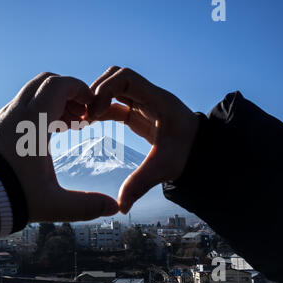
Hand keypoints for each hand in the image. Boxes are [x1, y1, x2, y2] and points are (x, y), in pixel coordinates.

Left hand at [0, 72, 118, 221]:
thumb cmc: (9, 195)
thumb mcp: (52, 203)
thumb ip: (85, 206)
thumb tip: (113, 208)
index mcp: (33, 121)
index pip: (59, 84)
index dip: (80, 89)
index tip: (92, 106)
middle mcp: (17, 112)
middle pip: (46, 82)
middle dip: (68, 93)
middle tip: (82, 116)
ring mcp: (4, 117)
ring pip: (33, 93)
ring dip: (54, 102)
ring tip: (69, 126)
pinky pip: (22, 106)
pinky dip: (40, 111)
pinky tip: (47, 135)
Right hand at [87, 66, 198, 213]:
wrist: (200, 151)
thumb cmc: (187, 155)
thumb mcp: (164, 168)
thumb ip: (140, 184)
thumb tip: (121, 207)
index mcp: (157, 101)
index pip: (126, 77)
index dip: (105, 89)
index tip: (95, 112)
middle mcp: (148, 96)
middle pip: (115, 76)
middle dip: (96, 91)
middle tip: (85, 114)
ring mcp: (141, 102)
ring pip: (112, 86)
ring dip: (95, 99)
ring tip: (83, 119)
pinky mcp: (136, 112)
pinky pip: (112, 103)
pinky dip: (99, 109)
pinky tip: (89, 122)